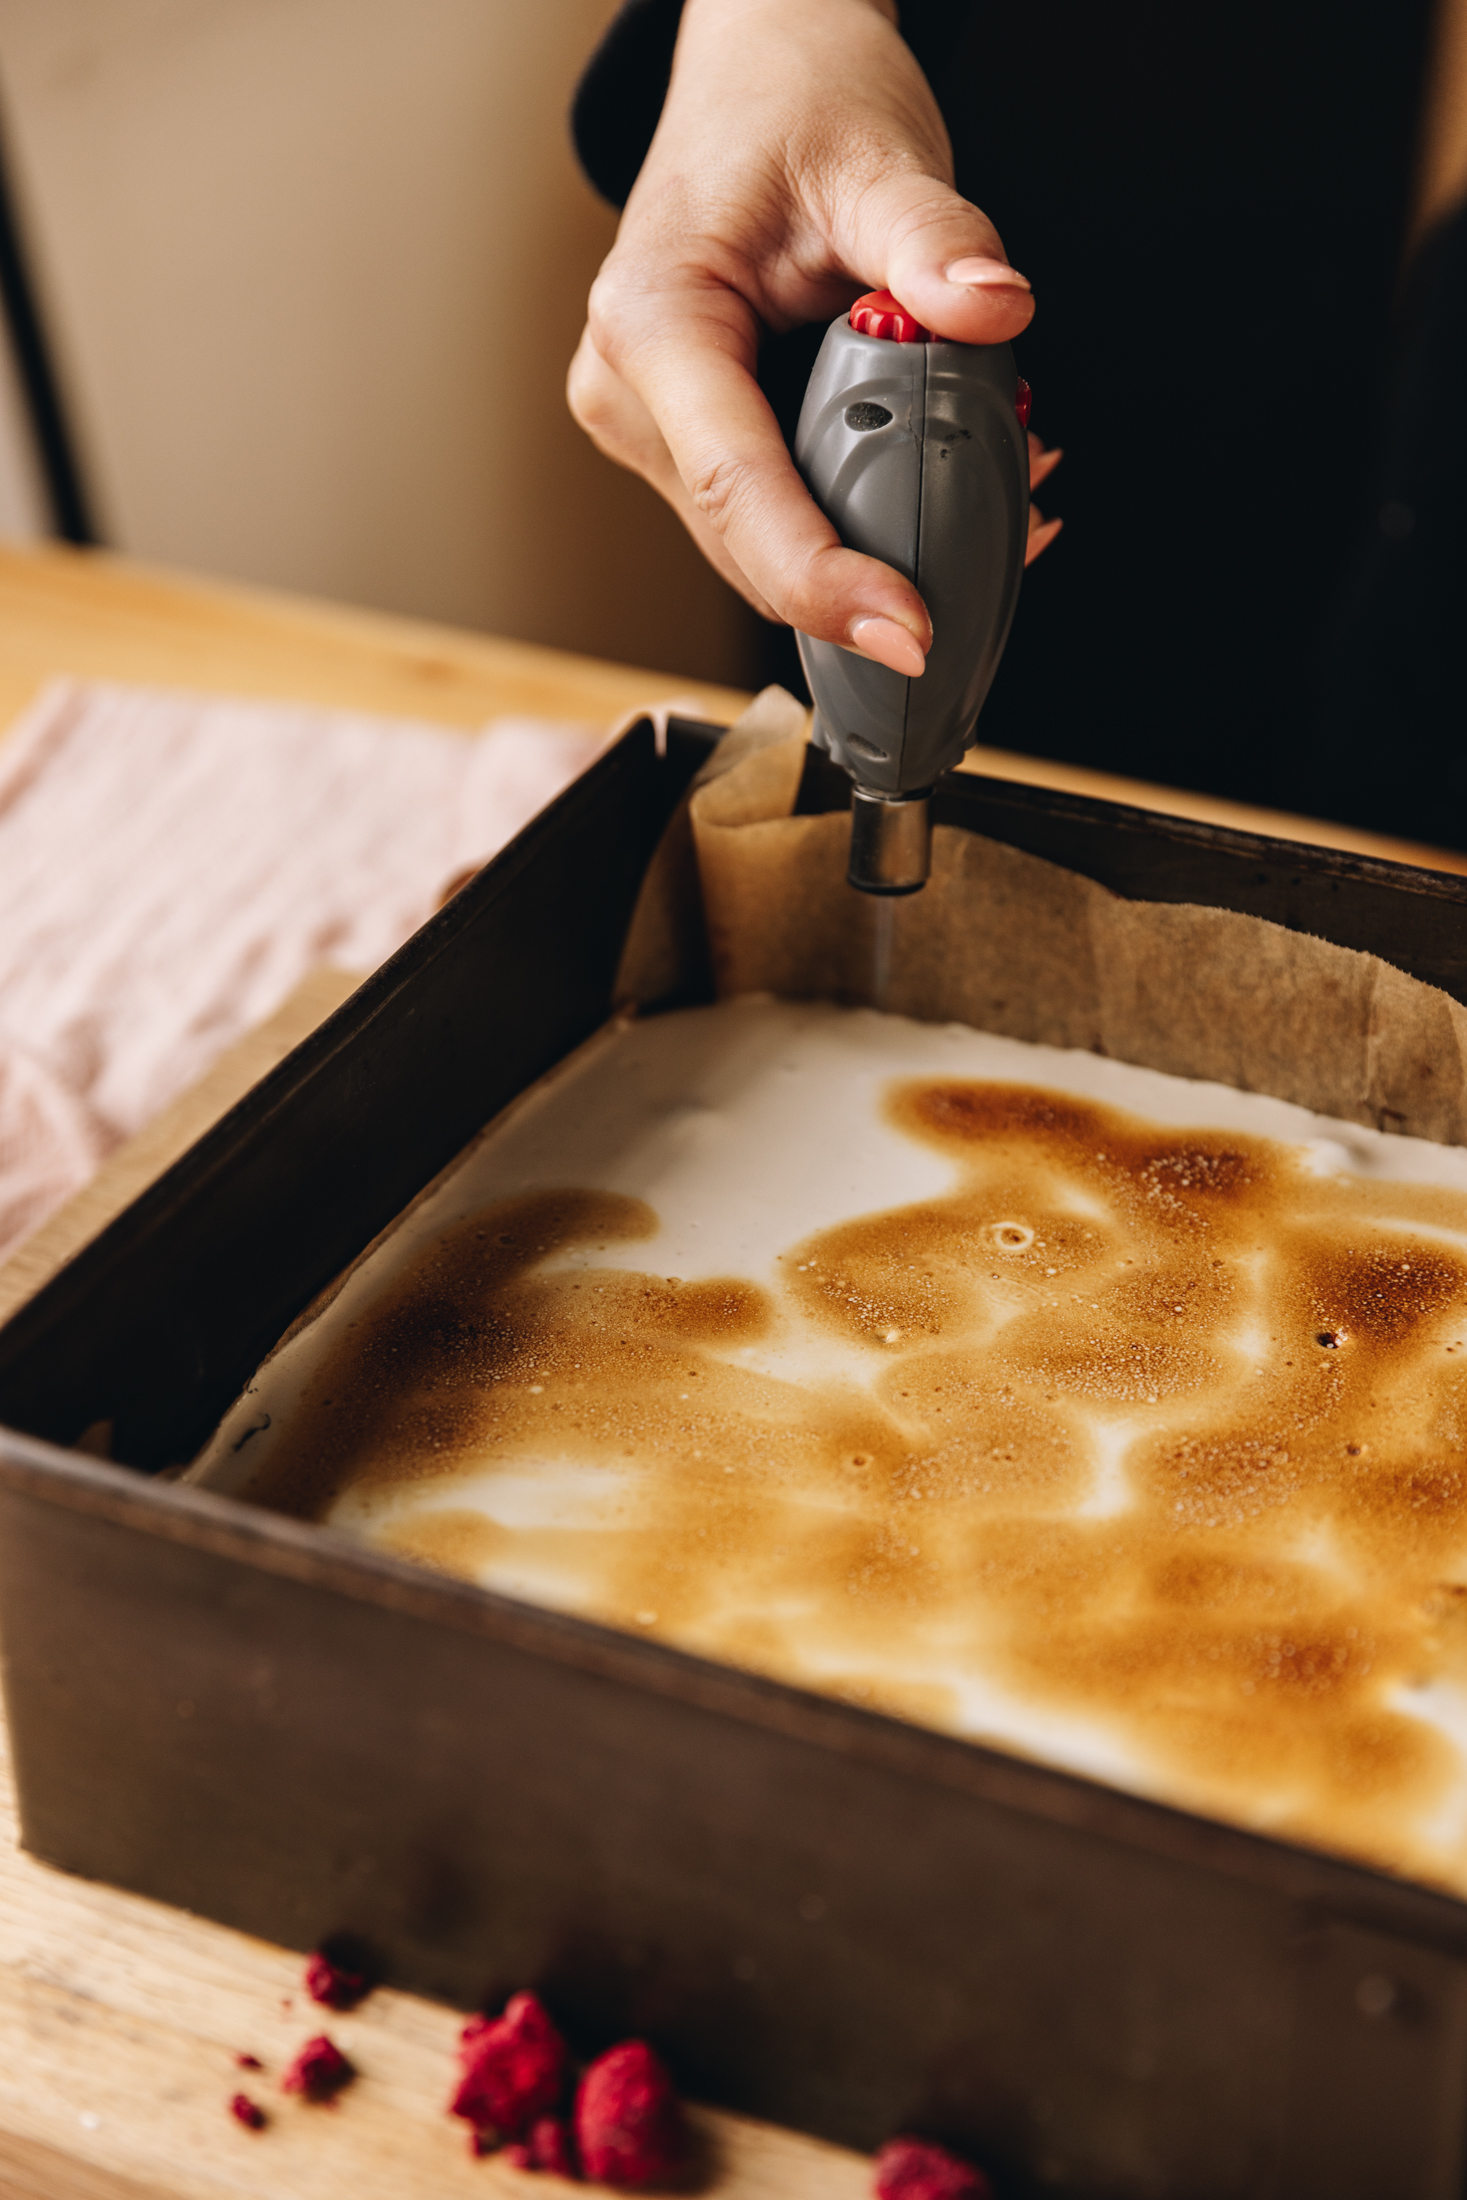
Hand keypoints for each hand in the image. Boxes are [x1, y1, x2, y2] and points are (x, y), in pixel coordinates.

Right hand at [568, 0, 1052, 679]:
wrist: (758, 74)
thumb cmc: (791, 102)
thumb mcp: (877, 154)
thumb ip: (936, 241)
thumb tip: (993, 313)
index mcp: (651, 324)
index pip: (739, 491)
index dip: (823, 580)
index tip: (907, 630)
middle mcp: (630, 394)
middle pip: (755, 543)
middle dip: (877, 566)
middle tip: (1011, 533)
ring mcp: (655, 431)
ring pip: (769, 546)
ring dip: (879, 541)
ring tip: (996, 483)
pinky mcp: (693, 447)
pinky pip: (780, 516)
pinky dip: (863, 515)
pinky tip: (941, 478)